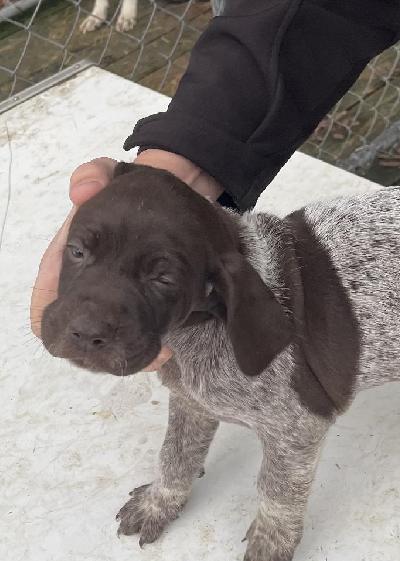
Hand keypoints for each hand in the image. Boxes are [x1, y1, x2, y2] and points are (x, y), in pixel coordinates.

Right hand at [30, 150, 222, 370]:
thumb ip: (93, 175)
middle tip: (126, 351)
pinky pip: (132, 345)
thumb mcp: (108, 178)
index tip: (81, 328)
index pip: (44, 307)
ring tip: (157, 352)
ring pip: (104, 350)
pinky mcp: (133, 317)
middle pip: (74, 342)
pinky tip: (166, 349)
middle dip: (97, 354)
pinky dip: (146, 353)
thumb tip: (81, 192)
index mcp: (63, 267)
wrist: (163, 205)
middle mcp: (81, 294)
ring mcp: (106, 310)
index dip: (50, 324)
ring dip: (126, 358)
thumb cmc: (124, 198)